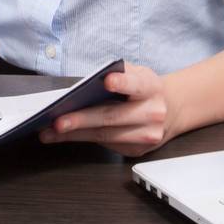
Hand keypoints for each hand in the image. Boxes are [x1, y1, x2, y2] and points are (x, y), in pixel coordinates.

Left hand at [37, 62, 179, 154]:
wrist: (172, 109)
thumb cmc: (147, 88)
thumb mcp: (139, 73)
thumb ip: (119, 74)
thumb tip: (87, 83)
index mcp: (151, 87)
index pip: (137, 84)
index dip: (123, 83)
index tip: (107, 81)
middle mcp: (152, 113)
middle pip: (112, 117)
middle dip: (82, 119)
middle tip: (57, 121)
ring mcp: (146, 135)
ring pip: (105, 136)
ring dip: (75, 135)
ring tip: (51, 131)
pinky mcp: (137, 150)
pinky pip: (106, 145)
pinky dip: (83, 139)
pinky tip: (65, 136)